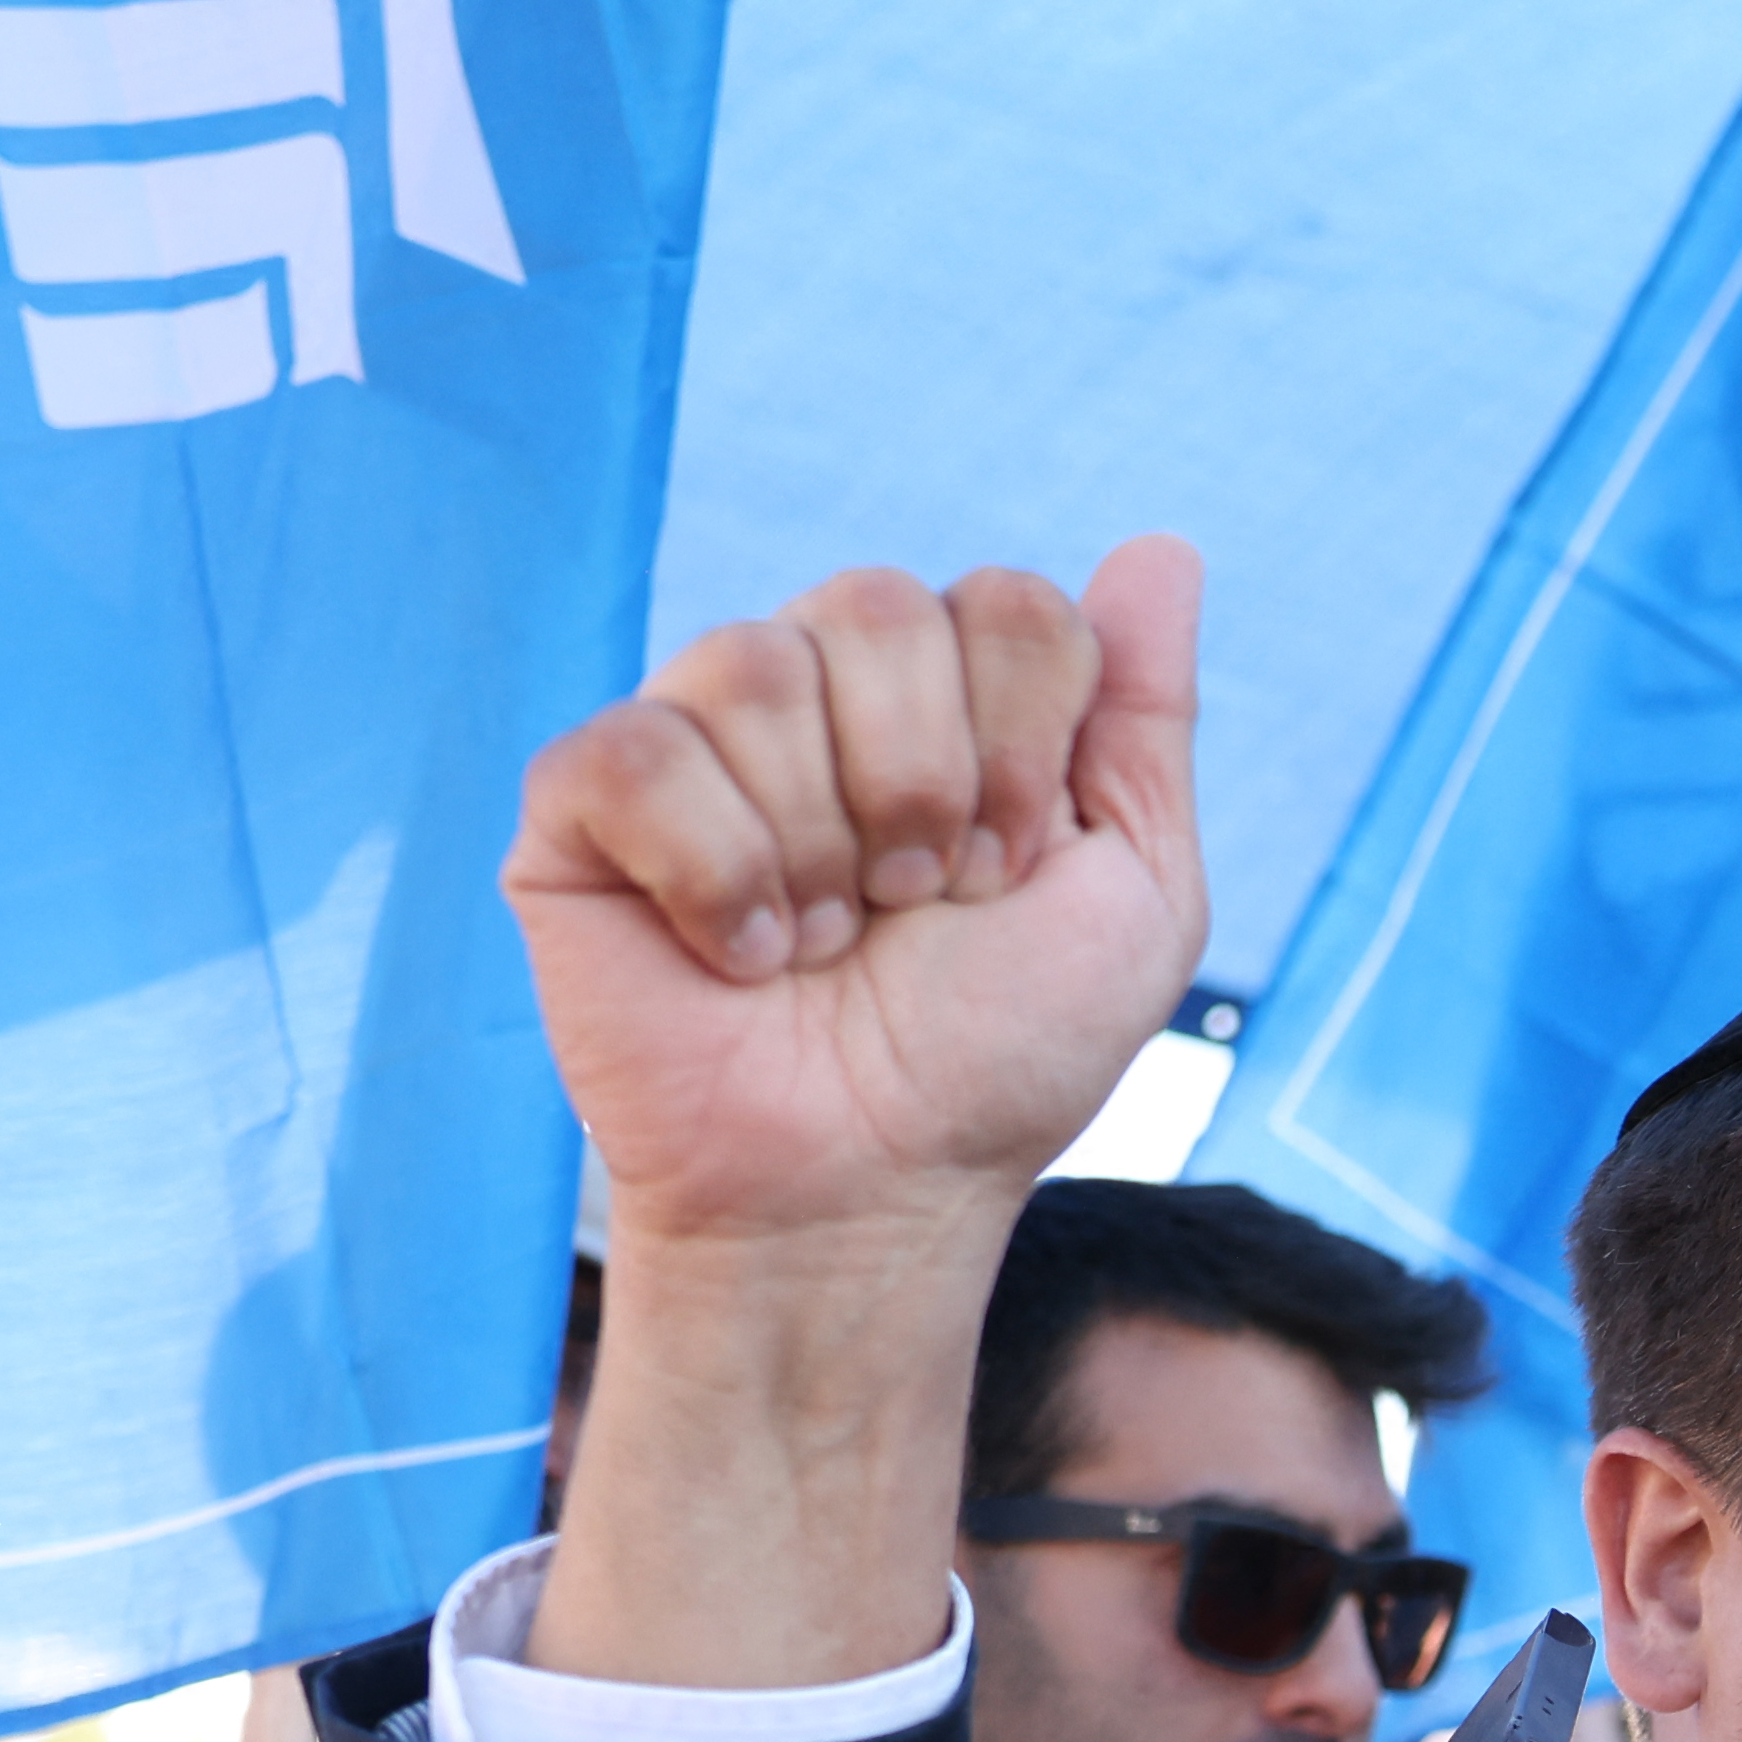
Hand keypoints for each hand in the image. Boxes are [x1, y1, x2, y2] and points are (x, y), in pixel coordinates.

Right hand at [506, 542, 1208, 1261]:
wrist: (871, 1195)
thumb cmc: (995, 1060)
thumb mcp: (1135, 897)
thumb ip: (1145, 718)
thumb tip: (1162, 545)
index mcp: (940, 696)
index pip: (1007, 603)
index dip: (1025, 749)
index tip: (1009, 875)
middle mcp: (811, 691)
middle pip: (877, 603)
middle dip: (924, 788)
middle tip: (912, 912)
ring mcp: (689, 741)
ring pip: (757, 665)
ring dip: (820, 847)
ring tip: (819, 949)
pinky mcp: (579, 809)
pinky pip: (638, 754)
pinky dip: (712, 875)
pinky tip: (734, 958)